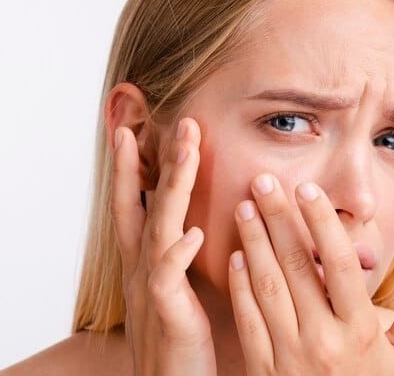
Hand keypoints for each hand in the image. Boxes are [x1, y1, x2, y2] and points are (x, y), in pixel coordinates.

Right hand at [111, 118, 215, 374]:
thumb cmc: (177, 337)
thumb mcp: (174, 289)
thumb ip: (180, 257)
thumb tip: (194, 227)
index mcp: (145, 260)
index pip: (135, 205)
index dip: (131, 169)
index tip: (131, 133)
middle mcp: (141, 266)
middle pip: (144, 204)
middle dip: (154, 161)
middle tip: (172, 123)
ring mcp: (150, 287)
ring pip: (159, 226)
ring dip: (173, 186)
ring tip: (188, 150)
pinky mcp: (166, 311)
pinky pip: (168, 277)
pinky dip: (177, 252)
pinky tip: (192, 232)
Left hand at [228, 174, 393, 374]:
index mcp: (359, 332)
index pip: (339, 265)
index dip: (322, 224)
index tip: (307, 189)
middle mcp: (322, 339)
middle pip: (297, 267)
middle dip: (278, 219)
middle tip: (263, 182)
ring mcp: (288, 354)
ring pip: (267, 287)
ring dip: (254, 243)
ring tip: (244, 207)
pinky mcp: (262, 367)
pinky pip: (248, 319)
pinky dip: (240, 285)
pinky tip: (236, 255)